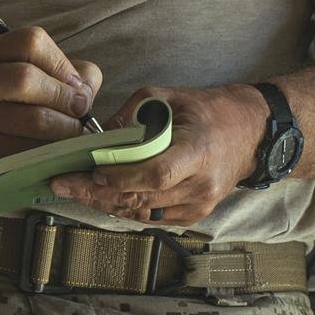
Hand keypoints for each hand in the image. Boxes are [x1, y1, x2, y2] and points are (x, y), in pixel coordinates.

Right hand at [0, 26, 102, 181]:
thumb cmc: (9, 109)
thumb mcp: (32, 80)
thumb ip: (67, 75)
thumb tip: (87, 87)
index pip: (31, 41)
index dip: (62, 63)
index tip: (76, 85)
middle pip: (27, 78)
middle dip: (64, 97)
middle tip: (80, 112)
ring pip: (35, 118)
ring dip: (65, 128)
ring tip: (70, 132)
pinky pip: (31, 149)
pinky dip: (52, 151)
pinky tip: (53, 150)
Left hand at [48, 83, 269, 225]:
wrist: (251, 132)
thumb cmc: (208, 110)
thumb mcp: (169, 96)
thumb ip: (132, 114)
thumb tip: (97, 135)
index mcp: (197, 150)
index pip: (156, 174)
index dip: (122, 178)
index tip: (92, 173)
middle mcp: (201, 183)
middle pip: (144, 199)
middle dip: (98, 195)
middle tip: (63, 186)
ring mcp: (200, 204)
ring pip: (145, 214)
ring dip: (106, 205)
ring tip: (74, 193)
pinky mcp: (196, 215)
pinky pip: (154, 218)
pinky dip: (126, 210)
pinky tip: (103, 200)